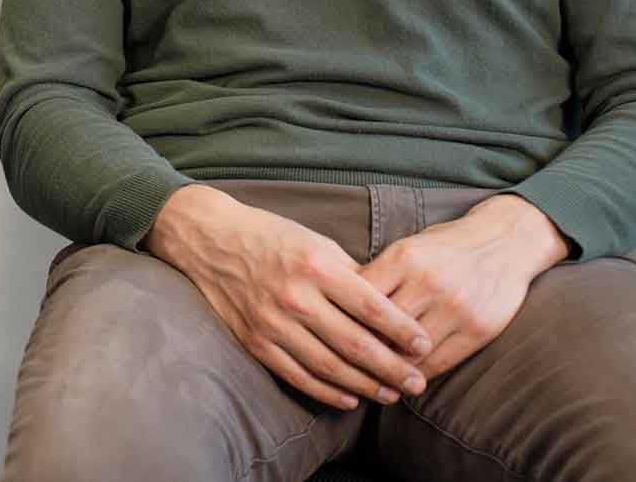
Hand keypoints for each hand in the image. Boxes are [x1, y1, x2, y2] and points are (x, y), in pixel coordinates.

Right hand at [144, 185, 431, 410]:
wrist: (209, 240)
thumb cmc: (270, 236)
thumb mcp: (315, 241)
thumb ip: (350, 274)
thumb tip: (388, 307)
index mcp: (316, 265)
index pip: (371, 306)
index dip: (402, 331)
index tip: (425, 346)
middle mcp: (295, 296)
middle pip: (355, 344)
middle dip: (392, 368)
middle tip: (418, 383)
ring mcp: (273, 322)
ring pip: (330, 366)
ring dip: (366, 385)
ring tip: (391, 394)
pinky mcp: (256, 341)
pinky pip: (298, 376)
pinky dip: (327, 391)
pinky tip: (350, 398)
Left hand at [358, 194, 569, 381]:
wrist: (506, 242)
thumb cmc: (445, 247)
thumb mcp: (407, 249)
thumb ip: (379, 276)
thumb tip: (342, 309)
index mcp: (404, 257)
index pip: (361, 300)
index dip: (343, 320)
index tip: (332, 336)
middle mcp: (429, 282)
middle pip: (382, 330)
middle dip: (362, 350)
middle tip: (346, 365)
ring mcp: (456, 308)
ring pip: (410, 353)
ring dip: (390, 369)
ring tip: (373, 379)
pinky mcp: (478, 330)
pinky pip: (440, 362)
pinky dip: (419, 372)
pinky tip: (405, 376)